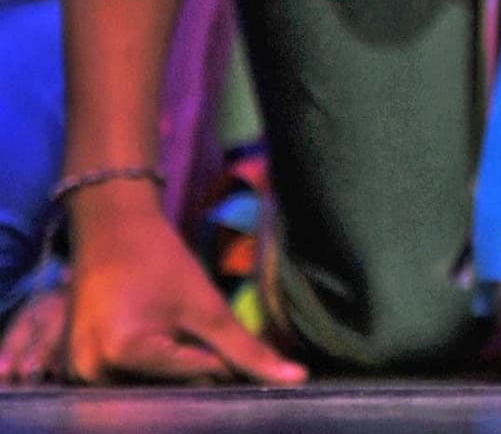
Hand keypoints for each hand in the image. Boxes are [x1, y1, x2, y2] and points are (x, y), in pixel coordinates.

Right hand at [62, 186, 300, 384]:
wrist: (111, 231)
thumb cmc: (159, 261)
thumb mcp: (207, 306)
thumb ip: (246, 349)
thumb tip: (297, 379)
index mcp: (121, 355)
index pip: (194, 379)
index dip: (222, 361)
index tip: (223, 335)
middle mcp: (92, 374)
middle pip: (167, 393)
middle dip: (196, 374)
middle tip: (197, 335)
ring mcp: (81, 374)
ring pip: (149, 391)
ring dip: (173, 374)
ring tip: (175, 332)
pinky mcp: (79, 370)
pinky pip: (127, 383)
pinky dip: (152, 371)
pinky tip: (160, 340)